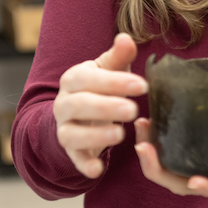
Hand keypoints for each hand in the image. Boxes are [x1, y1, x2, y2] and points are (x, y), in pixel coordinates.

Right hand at [53, 33, 146, 178]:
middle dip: (106, 107)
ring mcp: (64, 128)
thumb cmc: (98, 86)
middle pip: (79, 105)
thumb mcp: (108, 69)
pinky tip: (98, 169)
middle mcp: (64, 104)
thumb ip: (118, 56)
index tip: (143, 85)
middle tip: (133, 110)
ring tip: (120, 134)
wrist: (75, 115)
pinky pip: (74, 159)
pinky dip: (84, 165)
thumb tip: (126, 38)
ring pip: (71, 134)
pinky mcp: (70, 151)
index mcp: (74, 79)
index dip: (115, 81)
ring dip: (95, 135)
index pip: (89, 78)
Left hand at [133, 118, 207, 197]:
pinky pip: (171, 155)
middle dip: (159, 168)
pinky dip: (157, 143)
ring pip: (169, 170)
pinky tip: (150, 121)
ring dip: (151, 153)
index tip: (195, 181)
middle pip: (181, 183)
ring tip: (140, 126)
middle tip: (143, 143)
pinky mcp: (198, 155)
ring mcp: (205, 168)